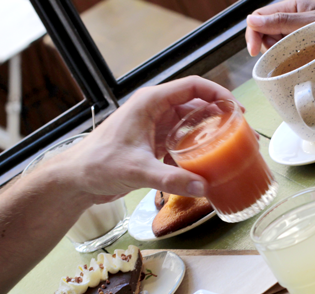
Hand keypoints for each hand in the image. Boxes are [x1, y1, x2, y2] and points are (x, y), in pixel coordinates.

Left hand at [43, 77, 238, 202]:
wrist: (76, 179)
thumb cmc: (98, 164)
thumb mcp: (138, 170)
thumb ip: (171, 178)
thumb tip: (203, 185)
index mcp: (150, 102)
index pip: (192, 86)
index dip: (217, 94)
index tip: (235, 110)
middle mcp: (154, 110)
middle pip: (195, 105)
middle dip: (218, 117)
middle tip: (238, 132)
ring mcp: (153, 127)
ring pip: (189, 124)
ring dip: (207, 134)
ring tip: (227, 148)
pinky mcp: (151, 144)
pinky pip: (180, 141)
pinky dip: (194, 149)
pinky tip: (205, 164)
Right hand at [245, 0, 314, 55]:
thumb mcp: (310, 23)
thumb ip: (281, 21)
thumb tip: (252, 20)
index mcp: (292, 7)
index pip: (260, 17)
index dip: (253, 33)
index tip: (254, 52)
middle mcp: (293, 18)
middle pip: (265, 33)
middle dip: (268, 45)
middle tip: (286, 54)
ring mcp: (299, 33)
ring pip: (276, 45)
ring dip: (280, 54)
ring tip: (299, 57)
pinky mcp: (305, 47)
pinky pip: (288, 53)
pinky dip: (289, 60)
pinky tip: (300, 63)